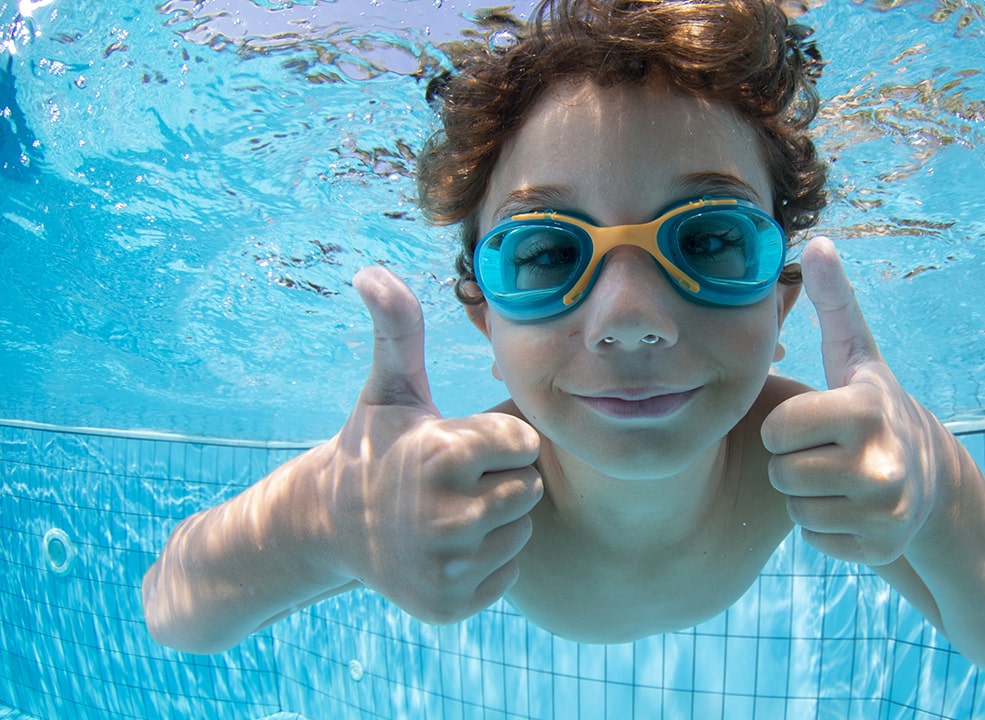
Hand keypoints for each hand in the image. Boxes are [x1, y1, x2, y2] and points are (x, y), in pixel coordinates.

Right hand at [320, 266, 542, 623]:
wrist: (330, 528)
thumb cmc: (376, 447)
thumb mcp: (389, 389)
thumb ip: (398, 330)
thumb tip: (370, 271)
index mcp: (439, 456)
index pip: (525, 443)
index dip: (500, 439)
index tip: (466, 443)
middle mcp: (442, 517)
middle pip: (528, 489)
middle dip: (501, 479)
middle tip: (458, 480)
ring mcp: (444, 568)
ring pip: (519, 531)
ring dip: (496, 521)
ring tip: (449, 511)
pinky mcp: (449, 607)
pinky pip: (507, 572)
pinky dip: (486, 562)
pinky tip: (448, 546)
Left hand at [761, 237, 940, 565]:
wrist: (931, 479)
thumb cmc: (873, 408)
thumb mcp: (857, 355)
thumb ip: (834, 302)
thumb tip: (817, 242)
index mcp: (865, 410)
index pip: (777, 429)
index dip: (783, 425)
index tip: (811, 420)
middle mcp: (882, 462)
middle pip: (783, 473)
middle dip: (793, 462)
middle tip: (824, 451)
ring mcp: (886, 510)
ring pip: (797, 509)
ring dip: (806, 496)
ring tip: (838, 476)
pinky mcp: (882, 547)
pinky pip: (816, 540)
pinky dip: (826, 528)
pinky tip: (850, 506)